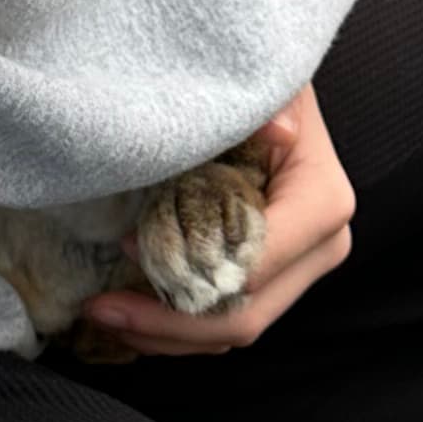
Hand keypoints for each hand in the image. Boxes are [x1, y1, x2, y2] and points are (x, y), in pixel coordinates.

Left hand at [81, 81, 355, 353]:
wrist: (271, 97)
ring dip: (166, 334)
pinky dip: (178, 328)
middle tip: (99, 307)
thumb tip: (277, 131)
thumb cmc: (259, 89)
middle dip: (166, 323)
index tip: (127, 244)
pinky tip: (130, 314)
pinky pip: (225, 323)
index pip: (254, 266)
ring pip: (231, 332)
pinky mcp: (274, 282)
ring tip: (104, 313)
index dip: (187, 267)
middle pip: (243, 316)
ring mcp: (298, 272)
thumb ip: (269, 104)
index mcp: (323, 204)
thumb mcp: (263, 86)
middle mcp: (322, 248)